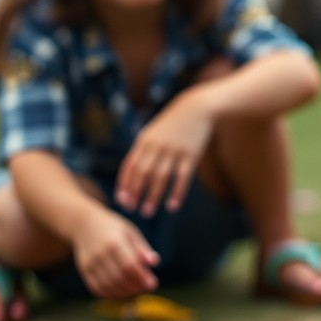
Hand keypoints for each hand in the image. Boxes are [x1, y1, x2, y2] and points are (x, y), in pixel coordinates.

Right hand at [71, 207, 158, 298]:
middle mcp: (101, 254)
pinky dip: (110, 294)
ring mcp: (90, 263)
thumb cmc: (113, 228)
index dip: (141, 277)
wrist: (84, 224)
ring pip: (107, 285)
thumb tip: (155, 263)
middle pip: (118, 277)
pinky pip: (96, 288)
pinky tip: (121, 293)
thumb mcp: (130, 232)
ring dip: (123, 293)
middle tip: (145, 289)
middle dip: (134, 287)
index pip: (129, 265)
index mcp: (115, 242)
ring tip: (136, 292)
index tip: (152, 284)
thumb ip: (142, 248)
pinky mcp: (84, 270)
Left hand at [116, 89, 214, 216]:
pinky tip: (172, 206)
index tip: (122, 201)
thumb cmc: (173, 123)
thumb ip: (143, 150)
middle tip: (132, 210)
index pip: (130, 165)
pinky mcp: (191, 154)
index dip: (125, 184)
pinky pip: (182, 178)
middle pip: (143, 173)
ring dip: (153, 196)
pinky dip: (176, 193)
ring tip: (147, 212)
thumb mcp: (153, 131)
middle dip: (136, 193)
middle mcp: (158, 146)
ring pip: (161, 177)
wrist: (198, 108)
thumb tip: (131, 174)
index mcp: (145, 141)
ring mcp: (175, 150)